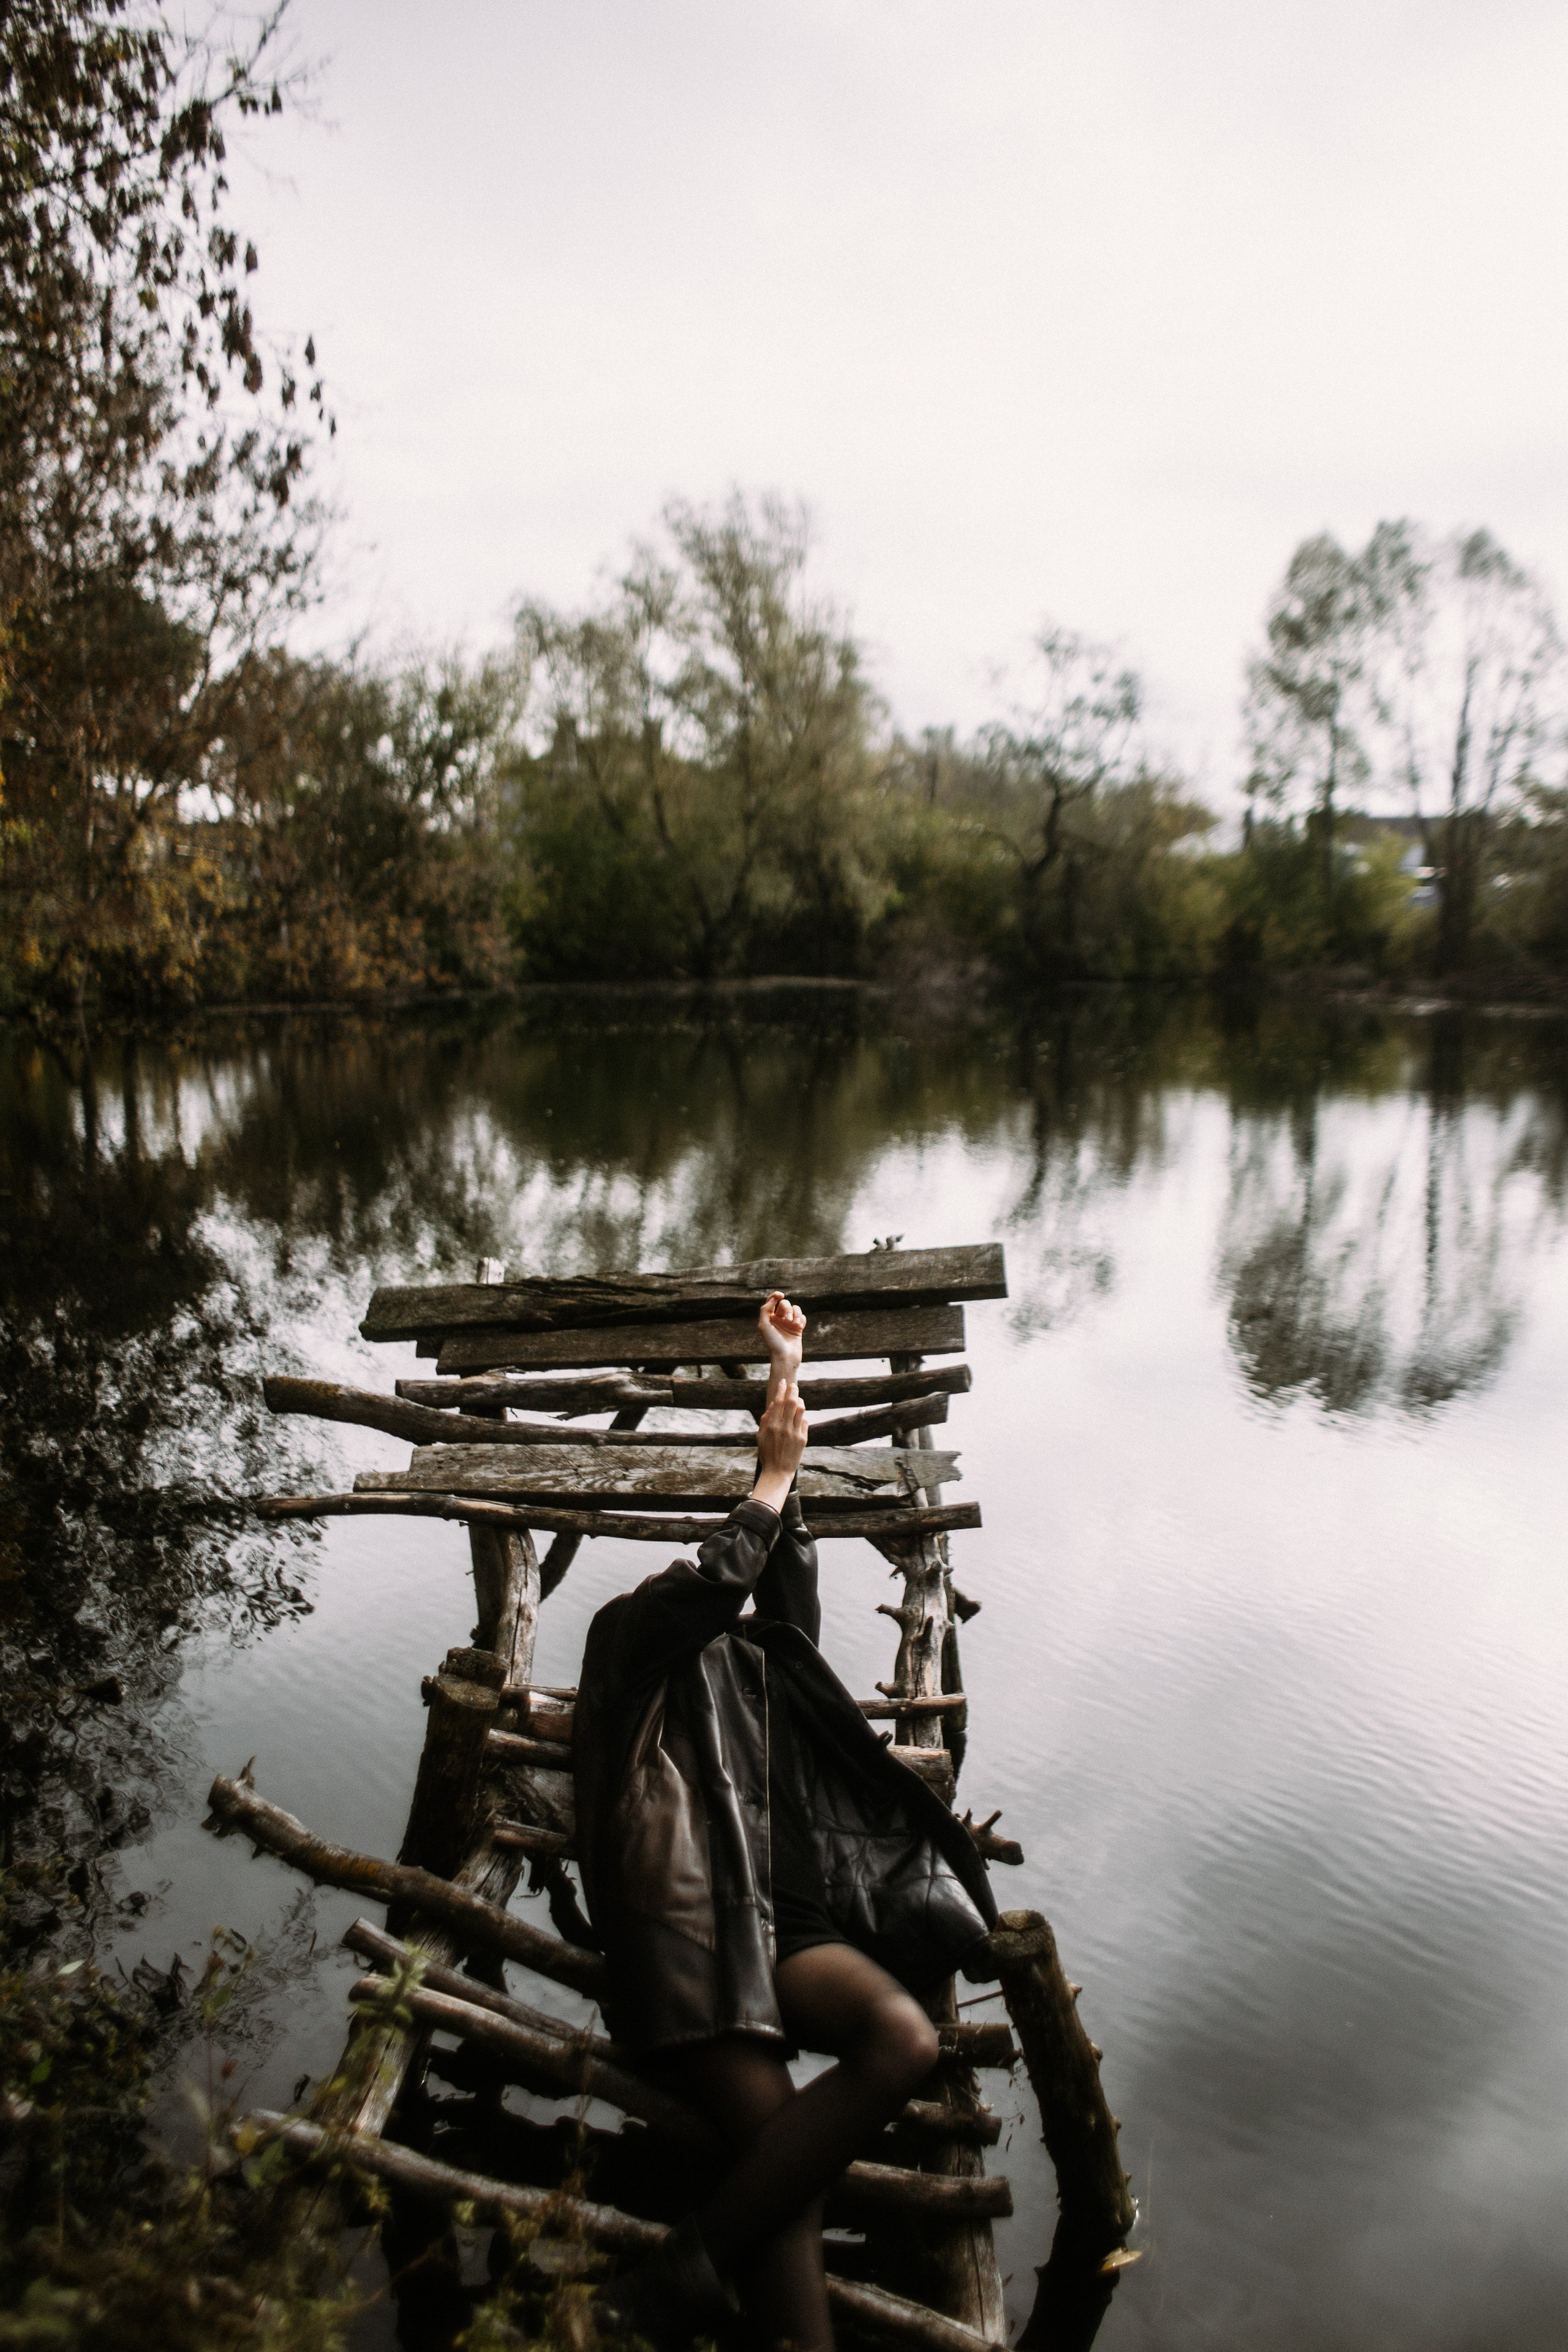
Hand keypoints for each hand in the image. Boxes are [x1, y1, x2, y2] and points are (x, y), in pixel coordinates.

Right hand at [752, 1380, 807, 1513]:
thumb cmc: (767, 1453)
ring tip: (797, 1399)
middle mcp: (784, 1428)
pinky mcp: (803, 1439)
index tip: (783, 1382)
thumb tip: (774, 1404)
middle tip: (793, 1385)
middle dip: (793, 1390)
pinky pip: (805, 1422)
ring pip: (801, 1410)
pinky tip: (799, 1417)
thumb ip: (766, 1419)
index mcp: (772, 1426)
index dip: (781, 1389)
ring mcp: (795, 1433)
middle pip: (792, 1402)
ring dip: (799, 1401)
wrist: (778, 1472)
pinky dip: (802, 1417)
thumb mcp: (760, 1436)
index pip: (778, 1402)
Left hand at [758, 1291, 805, 1395]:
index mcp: (769, 1318)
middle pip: (785, 1304)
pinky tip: (800, 1327)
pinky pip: (802, 1317)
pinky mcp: (798, 1328)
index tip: (781, 1295)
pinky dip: (802, 1319)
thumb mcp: (764, 1326)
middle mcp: (779, 1319)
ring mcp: (789, 1323)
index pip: (771, 1301)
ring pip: (795, 1309)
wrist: (785, 1357)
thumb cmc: (773, 1343)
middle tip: (788, 1320)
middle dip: (787, 1309)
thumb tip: (772, 1299)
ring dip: (797, 1314)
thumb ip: (765, 1310)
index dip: (775, 1295)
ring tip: (797, 1324)